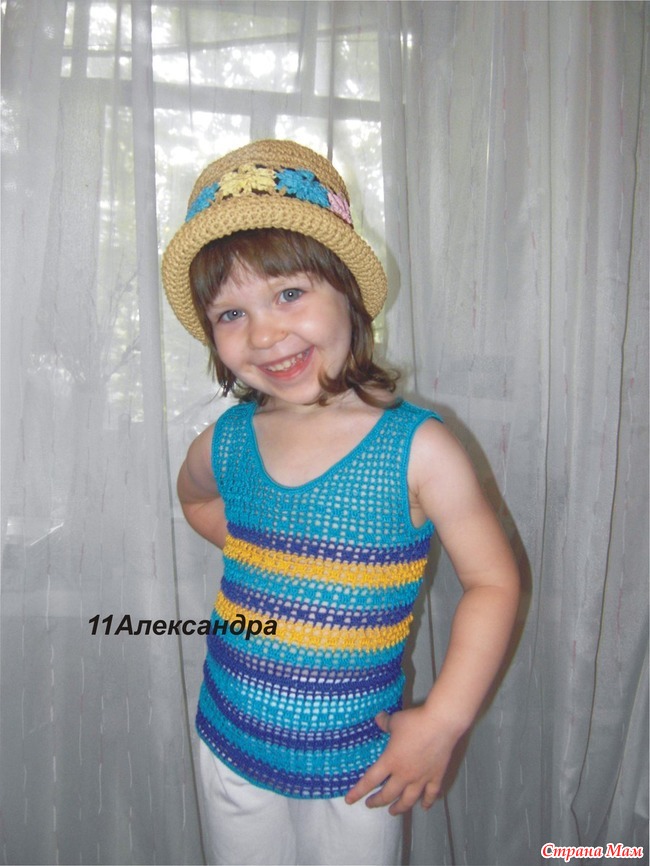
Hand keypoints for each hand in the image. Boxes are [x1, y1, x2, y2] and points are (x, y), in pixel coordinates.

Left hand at [345, 706, 460, 814]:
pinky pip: (431, 794)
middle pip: (388, 794)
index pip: (370, 780)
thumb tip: (377, 718)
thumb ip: (385, 722)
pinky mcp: (436, 776)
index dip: (358, 791)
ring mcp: (421, 778)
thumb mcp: (396, 720)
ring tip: (393, 811)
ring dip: (399, 807)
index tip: (349, 800)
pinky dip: (427, 802)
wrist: (441, 723)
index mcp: (391, 761)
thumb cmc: (415, 721)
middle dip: (377, 801)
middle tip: (370, 804)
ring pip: (408, 799)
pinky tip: (424, 807)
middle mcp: (404, 774)